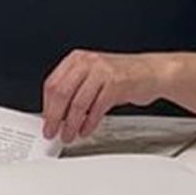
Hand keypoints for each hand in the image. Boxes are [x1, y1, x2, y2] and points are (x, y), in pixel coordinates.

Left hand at [42, 50, 169, 143]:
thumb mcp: (92, 76)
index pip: (52, 83)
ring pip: (78, 103)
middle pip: (62, 93)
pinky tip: (86, 130)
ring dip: (71, 125)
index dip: (46, 105)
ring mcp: (102, 71)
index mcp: (77, 59)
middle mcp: (88, 62)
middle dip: (54, 117)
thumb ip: (74, 89)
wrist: (150, 72)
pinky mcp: (116, 84)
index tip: (45, 121)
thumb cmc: (121, 76)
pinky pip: (96, 108)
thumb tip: (55, 113)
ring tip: (69, 135)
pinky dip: (89, 123)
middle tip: (52, 131)